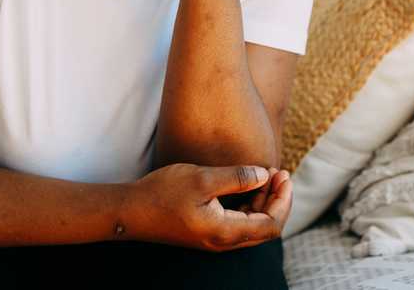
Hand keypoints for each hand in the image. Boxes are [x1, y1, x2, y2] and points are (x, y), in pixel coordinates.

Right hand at [123, 162, 292, 251]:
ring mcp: (215, 238)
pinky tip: (247, 184)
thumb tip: (265, 175)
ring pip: (253, 224)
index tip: (283, 175)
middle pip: (265, 227)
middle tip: (279, 172)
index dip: (283, 200)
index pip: (271, 225)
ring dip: (263, 200)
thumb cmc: (163, 192)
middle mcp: (223, 241)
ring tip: (265, 174)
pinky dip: (249, 204)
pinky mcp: (207, 231)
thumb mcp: (202, 178)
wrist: (130, 211)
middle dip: (277, 199)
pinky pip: (239, 222)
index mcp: (225, 231)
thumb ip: (237, 177)